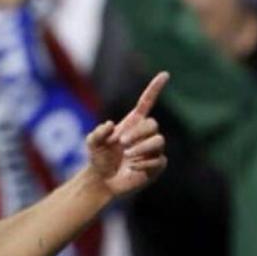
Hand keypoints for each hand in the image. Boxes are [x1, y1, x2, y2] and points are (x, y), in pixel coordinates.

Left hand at [84, 72, 168, 196]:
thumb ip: (97, 133)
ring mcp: (152, 150)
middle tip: (121, 144)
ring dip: (141, 149)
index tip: (164, 74)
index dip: (155, 88)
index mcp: (132, 123)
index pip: (147, 102)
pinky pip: (159, 160)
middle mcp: (144, 134)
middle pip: (153, 124)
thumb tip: (111, 125)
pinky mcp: (156, 165)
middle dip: (138, 133)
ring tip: (127, 157)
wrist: (102, 181)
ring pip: (159, 141)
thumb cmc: (97, 159)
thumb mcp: (92, 143)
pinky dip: (144, 163)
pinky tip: (133, 168)